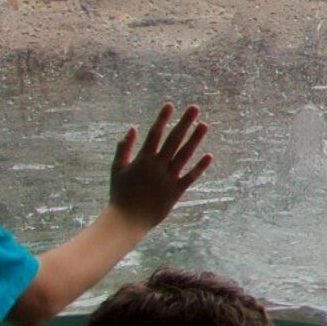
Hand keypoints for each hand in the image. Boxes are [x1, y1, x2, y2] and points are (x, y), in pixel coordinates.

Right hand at [107, 102, 212, 225]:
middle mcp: (157, 166)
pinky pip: (190, 177)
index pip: (154, 134)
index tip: (170, 105)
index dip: (162, 119)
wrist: (127, 220)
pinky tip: (209, 156)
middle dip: (184, 122)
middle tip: (195, 107)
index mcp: (142, 159)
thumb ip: (124, 148)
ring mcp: (168, 178)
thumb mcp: (117, 169)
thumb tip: (133, 128)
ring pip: (184, 155)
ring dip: (195, 139)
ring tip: (205, 124)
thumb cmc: (120, 194)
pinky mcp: (176, 191)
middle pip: (173, 140)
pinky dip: (199, 167)